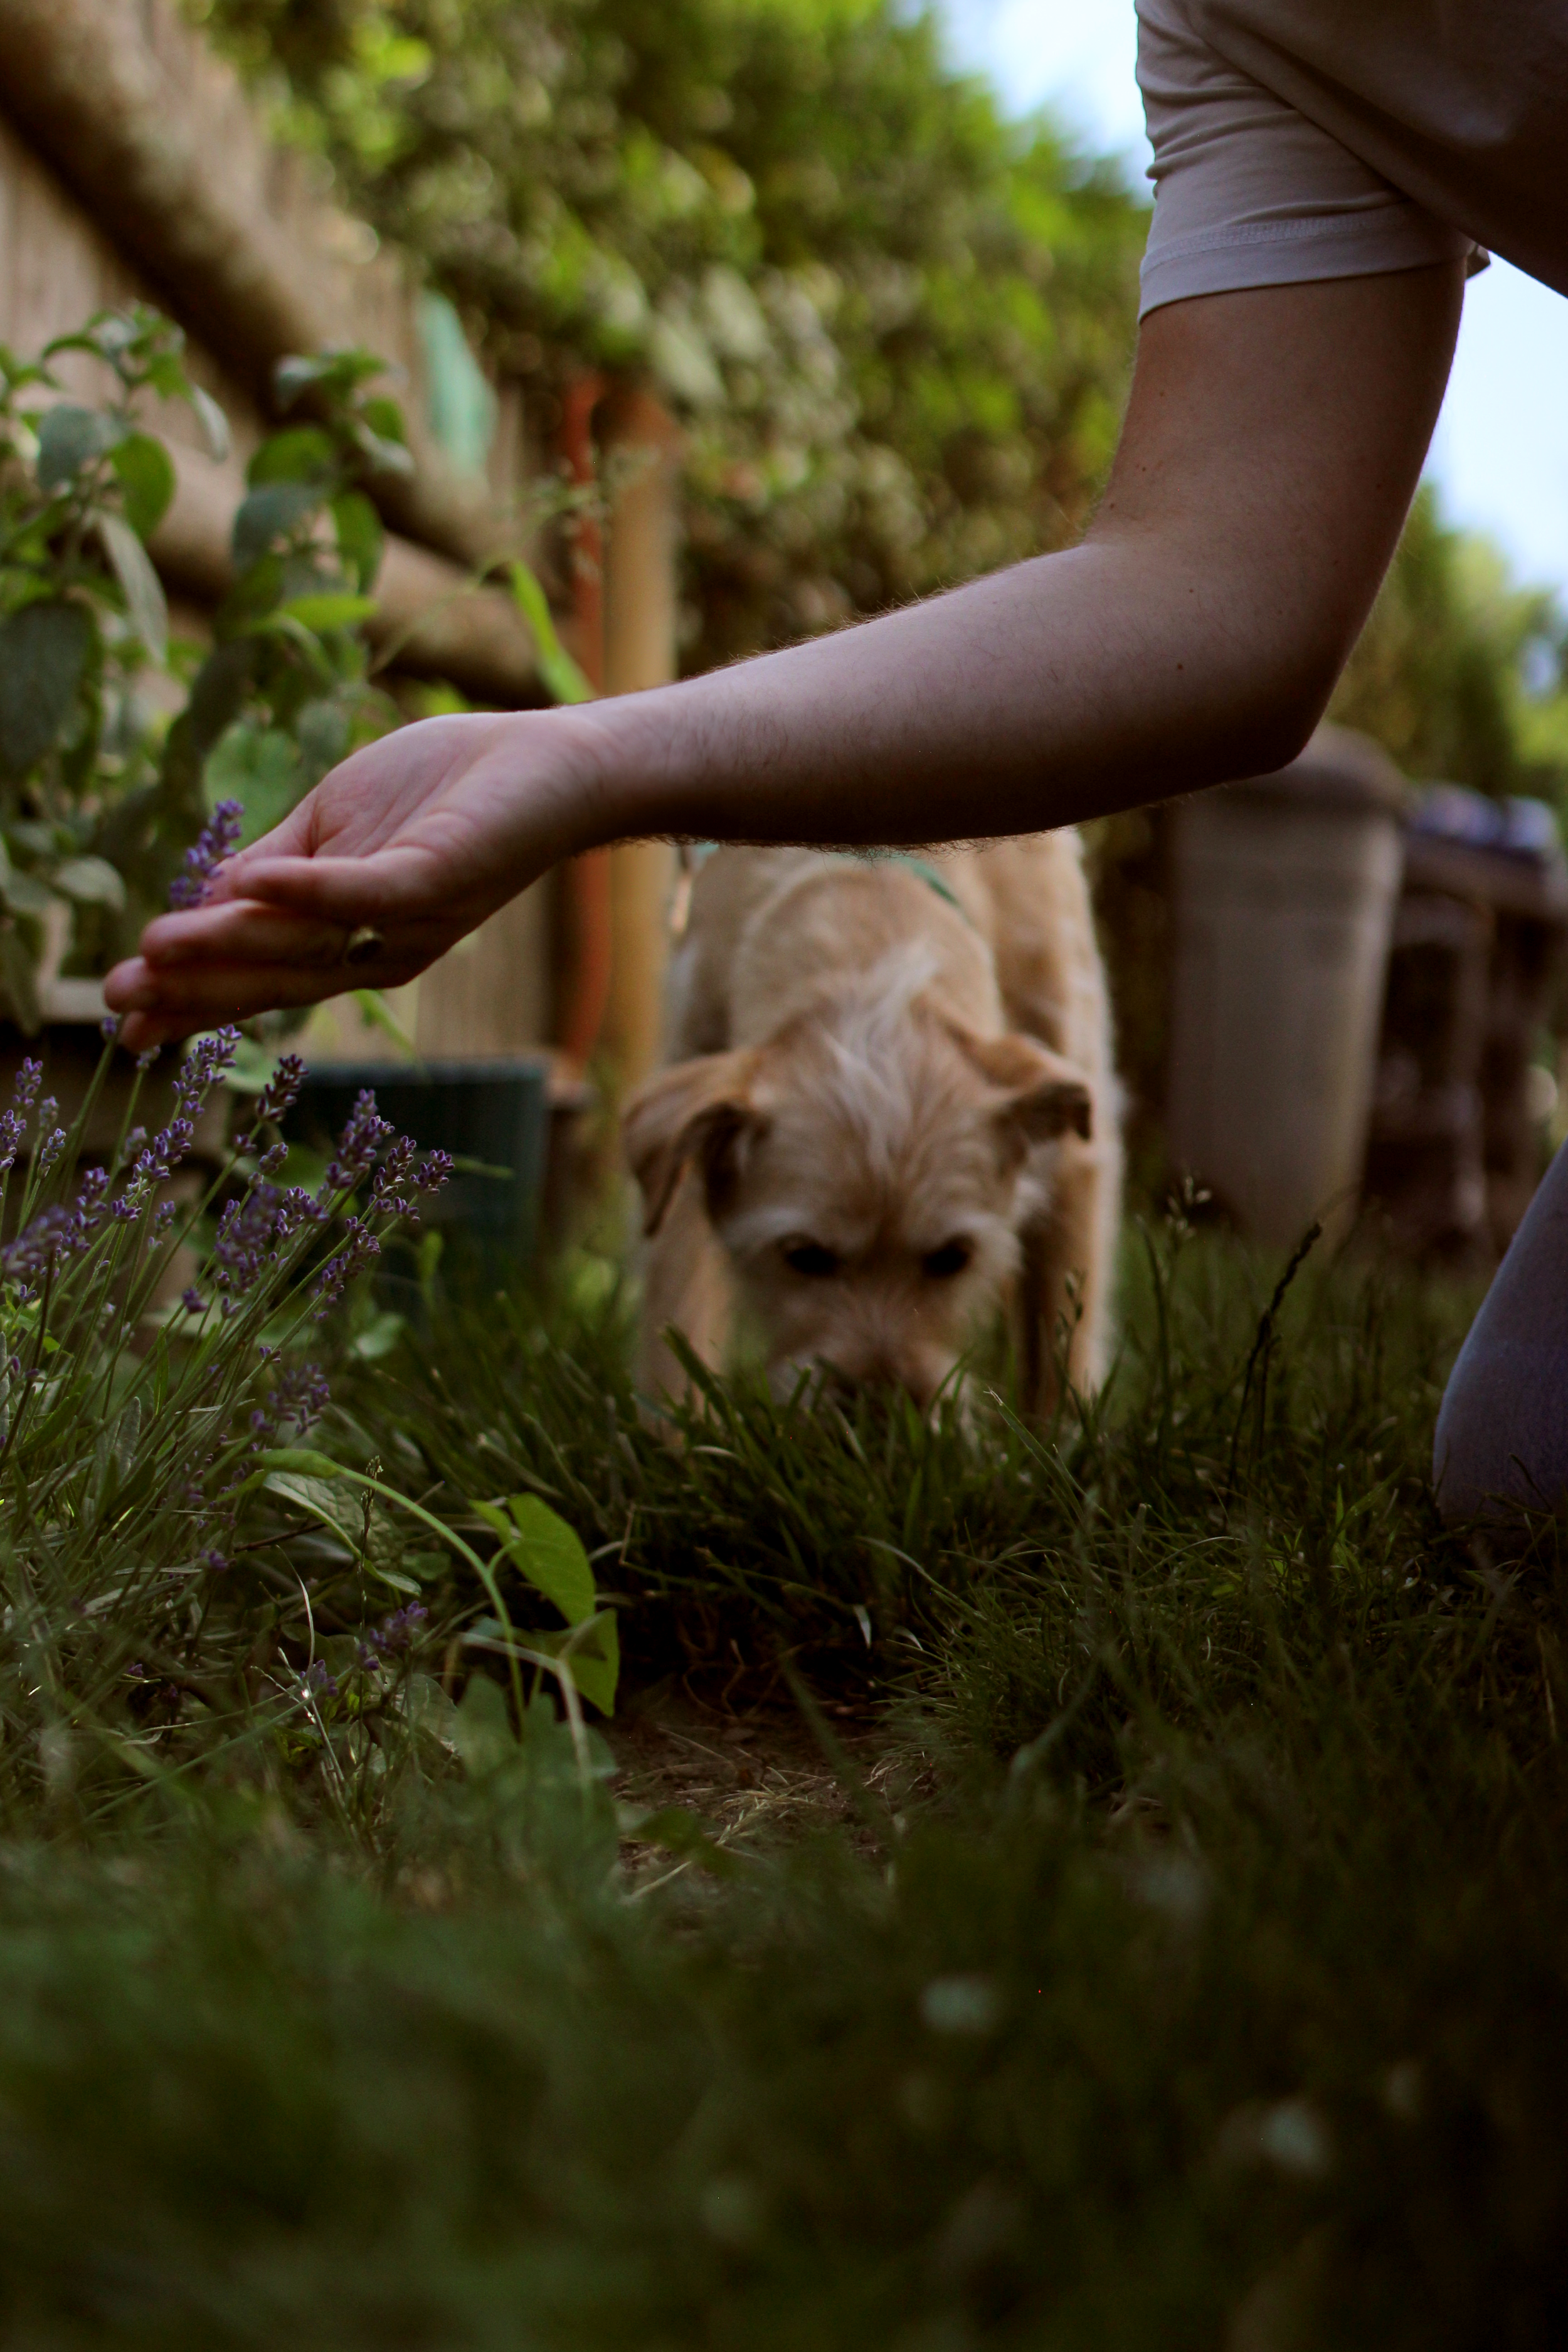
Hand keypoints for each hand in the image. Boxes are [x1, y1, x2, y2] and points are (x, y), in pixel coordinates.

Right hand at [104, 707, 607, 1047]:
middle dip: (193, 990)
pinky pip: (364, 894)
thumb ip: (277, 865)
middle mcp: (379, 947)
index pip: (260, 974)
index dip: (193, 996)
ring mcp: (409, 921)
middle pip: (273, 977)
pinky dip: (304, 891)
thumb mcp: (337, 823)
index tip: (125, 1021)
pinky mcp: (437, 880)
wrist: (549, 764)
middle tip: (118, 1004)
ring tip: (155, 950)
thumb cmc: (445, 787)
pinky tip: (243, 886)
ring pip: (305, 945)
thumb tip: (206, 899)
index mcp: (353, 937)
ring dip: (225, 946)